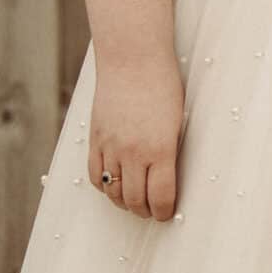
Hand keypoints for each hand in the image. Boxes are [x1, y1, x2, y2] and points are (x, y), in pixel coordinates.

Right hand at [89, 52, 184, 220]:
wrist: (133, 59)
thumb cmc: (163, 85)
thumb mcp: (176, 121)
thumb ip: (169, 152)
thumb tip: (167, 181)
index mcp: (160, 148)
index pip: (160, 196)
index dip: (163, 211)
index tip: (166, 213)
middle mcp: (133, 152)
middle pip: (135, 199)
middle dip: (145, 211)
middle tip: (152, 211)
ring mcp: (111, 147)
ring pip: (113, 191)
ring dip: (124, 202)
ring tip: (134, 202)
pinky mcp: (95, 139)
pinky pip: (95, 175)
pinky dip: (105, 186)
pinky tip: (114, 185)